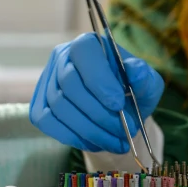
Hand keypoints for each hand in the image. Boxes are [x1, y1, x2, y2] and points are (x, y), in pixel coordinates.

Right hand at [29, 33, 164, 152]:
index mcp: (88, 44)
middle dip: (98, 113)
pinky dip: (72, 136)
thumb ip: (144, 77)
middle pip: (70, 84)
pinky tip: (94, 143)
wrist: (119, 113)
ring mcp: (48, 81)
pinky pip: (47, 122)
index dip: (98, 79)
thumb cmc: (132, 93)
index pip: (84, 52)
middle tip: (124, 131)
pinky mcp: (39, 105)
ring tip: (116, 142)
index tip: (118, 104)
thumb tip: (136, 71)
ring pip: (59, 106)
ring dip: (90, 130)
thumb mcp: (147, 84)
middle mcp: (62, 58)